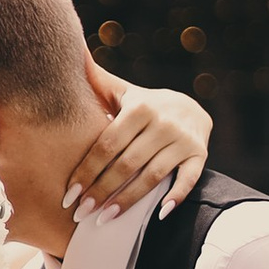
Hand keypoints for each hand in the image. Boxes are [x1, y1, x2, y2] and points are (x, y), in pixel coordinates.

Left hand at [72, 67, 211, 221]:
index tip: (69, 194)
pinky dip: (176, 197)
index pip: (107, 144)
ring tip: (104, 220)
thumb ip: (95, 79)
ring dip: (128, 200)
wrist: (189, 108)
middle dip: (101, 190)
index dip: (86, 170)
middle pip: (126, 164)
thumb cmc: (141, 105)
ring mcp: (183, 140)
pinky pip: (188, 179)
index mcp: (139, 107)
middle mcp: (163, 122)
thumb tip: (70, 48)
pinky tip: (158, 215)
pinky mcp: (199, 155)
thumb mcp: (121, 91)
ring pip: (152, 176)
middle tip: (80, 213)